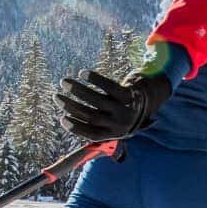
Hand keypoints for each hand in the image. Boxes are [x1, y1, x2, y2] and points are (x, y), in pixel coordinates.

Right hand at [57, 69, 173, 142]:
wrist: (150, 99)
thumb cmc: (122, 112)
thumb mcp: (113, 125)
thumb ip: (96, 126)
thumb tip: (67, 118)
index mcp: (114, 134)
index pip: (91, 134)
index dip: (75, 127)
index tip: (61, 118)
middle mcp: (120, 124)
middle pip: (91, 116)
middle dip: (70, 106)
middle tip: (56, 96)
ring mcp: (125, 108)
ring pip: (97, 100)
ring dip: (78, 90)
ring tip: (64, 82)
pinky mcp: (128, 93)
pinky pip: (108, 85)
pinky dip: (95, 78)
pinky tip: (82, 73)